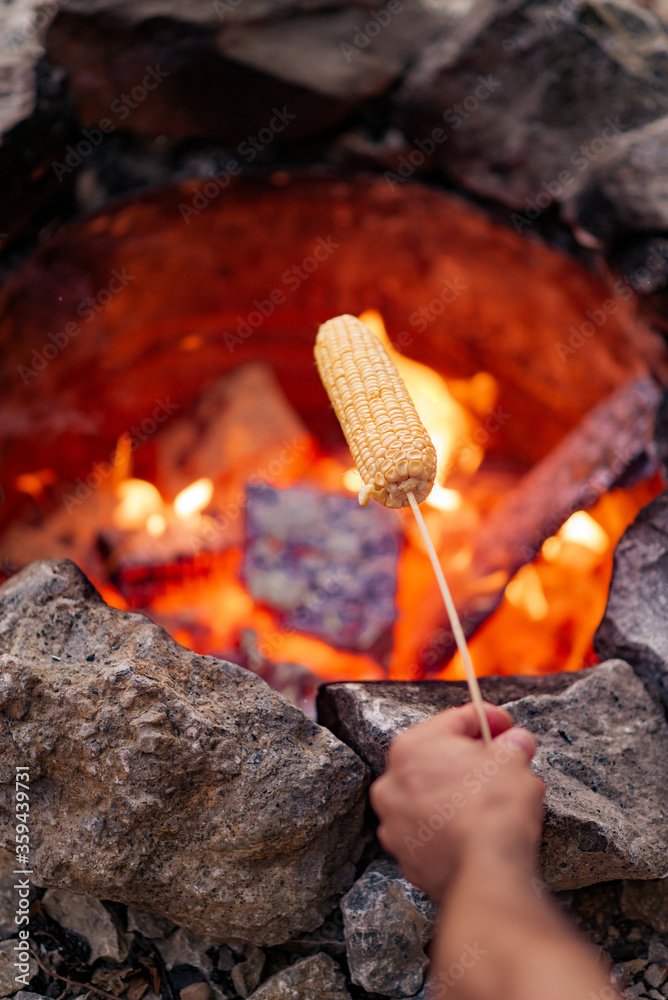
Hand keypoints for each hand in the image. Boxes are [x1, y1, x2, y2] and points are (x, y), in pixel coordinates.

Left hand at [369, 703, 544, 900]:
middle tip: (506, 765)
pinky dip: (451, 826)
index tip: (506, 726)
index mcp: (412, 747)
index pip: (455, 720)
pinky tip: (478, 829)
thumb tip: (515, 742)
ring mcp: (394, 822)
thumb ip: (510, 746)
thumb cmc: (493, 808)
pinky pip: (431, 830)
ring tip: (498, 801)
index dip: (488, 718)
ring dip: (462, 794)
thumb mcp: (512, 761)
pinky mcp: (405, 856)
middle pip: (439, 759)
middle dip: (475, 761)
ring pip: (433, 796)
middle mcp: (393, 782)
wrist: (486, 870)